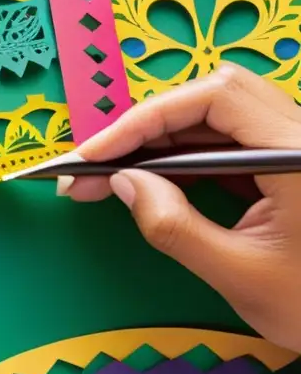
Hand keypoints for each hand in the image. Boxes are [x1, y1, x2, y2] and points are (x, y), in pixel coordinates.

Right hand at [62, 64, 300, 352]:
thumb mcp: (238, 275)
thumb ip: (173, 225)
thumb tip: (122, 182)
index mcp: (300, 155)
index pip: (214, 100)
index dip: (145, 120)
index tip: (94, 154)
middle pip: (214, 98)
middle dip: (146, 127)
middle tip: (93, 166)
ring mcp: (297, 152)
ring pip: (219, 119)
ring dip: (160, 142)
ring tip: (111, 177)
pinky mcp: (290, 168)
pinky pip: (230, 145)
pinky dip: (184, 159)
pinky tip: (152, 184)